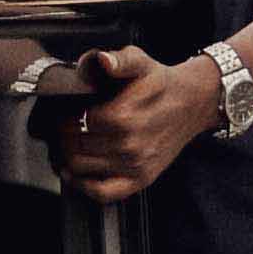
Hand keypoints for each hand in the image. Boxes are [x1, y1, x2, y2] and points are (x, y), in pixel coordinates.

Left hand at [53, 45, 222, 201]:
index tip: (62, 111)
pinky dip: (83, 186)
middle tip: (60, 127)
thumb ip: (119, 60)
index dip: (63, 116)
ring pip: (81, 168)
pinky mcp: (141, 179)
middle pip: (74, 145)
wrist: (191, 104)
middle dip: (61, 135)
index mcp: (123, 116)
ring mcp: (134, 165)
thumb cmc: (160, 84)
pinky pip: (103, 193)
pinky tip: (73, 173)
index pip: (74, 122)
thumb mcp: (140, 62)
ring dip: (65, 157)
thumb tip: (104, 61)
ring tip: (64, 145)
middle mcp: (128, 144)